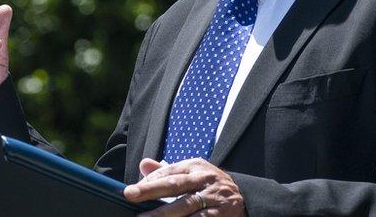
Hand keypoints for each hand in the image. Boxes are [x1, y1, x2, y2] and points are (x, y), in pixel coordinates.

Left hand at [124, 158, 244, 215]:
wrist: (245, 198)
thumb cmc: (210, 185)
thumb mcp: (192, 172)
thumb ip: (167, 170)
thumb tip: (143, 164)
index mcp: (196, 166)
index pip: (168, 171)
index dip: (150, 180)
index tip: (131, 188)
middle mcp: (205, 180)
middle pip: (174, 185)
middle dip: (151, 190)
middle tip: (130, 194)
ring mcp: (214, 198)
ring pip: (186, 206)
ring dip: (164, 214)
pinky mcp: (222, 215)